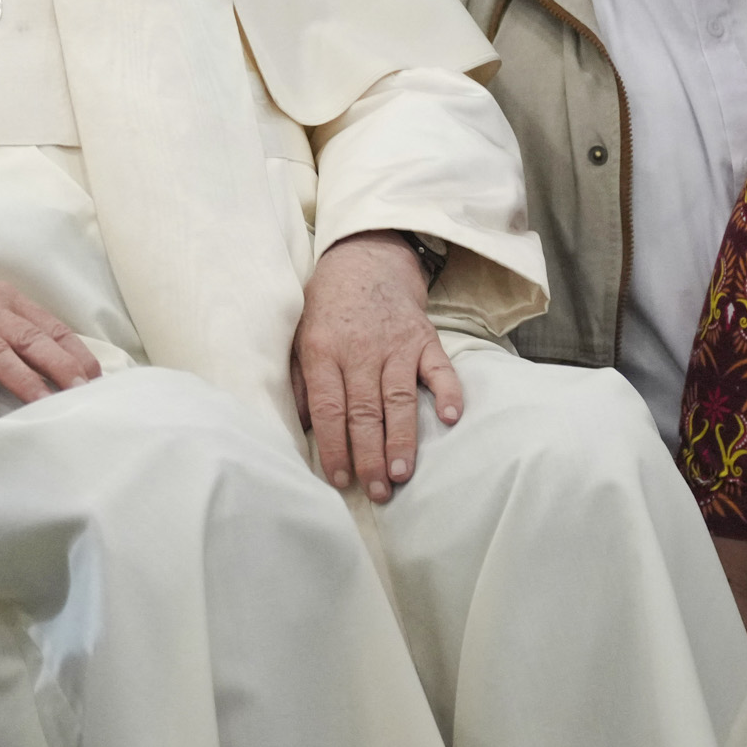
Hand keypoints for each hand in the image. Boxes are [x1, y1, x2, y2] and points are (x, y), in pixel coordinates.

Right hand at [0, 254, 99, 416]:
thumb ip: (16, 327)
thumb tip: (58, 362)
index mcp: (3, 300)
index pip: (49, 327)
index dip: (74, 354)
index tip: (95, 379)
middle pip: (30, 339)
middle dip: (60, 368)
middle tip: (82, 394)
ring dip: (24, 381)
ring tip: (45, 405)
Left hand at [291, 231, 459, 501]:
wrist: (365, 256)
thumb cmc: (328, 304)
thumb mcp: (299, 333)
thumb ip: (299, 379)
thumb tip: (296, 424)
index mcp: (323, 350)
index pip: (328, 407)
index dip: (333, 445)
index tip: (338, 478)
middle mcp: (360, 350)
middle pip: (364, 410)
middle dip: (369, 455)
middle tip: (377, 490)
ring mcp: (395, 344)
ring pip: (398, 398)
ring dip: (402, 438)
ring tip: (403, 473)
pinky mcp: (424, 338)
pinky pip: (439, 368)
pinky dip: (447, 392)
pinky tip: (450, 418)